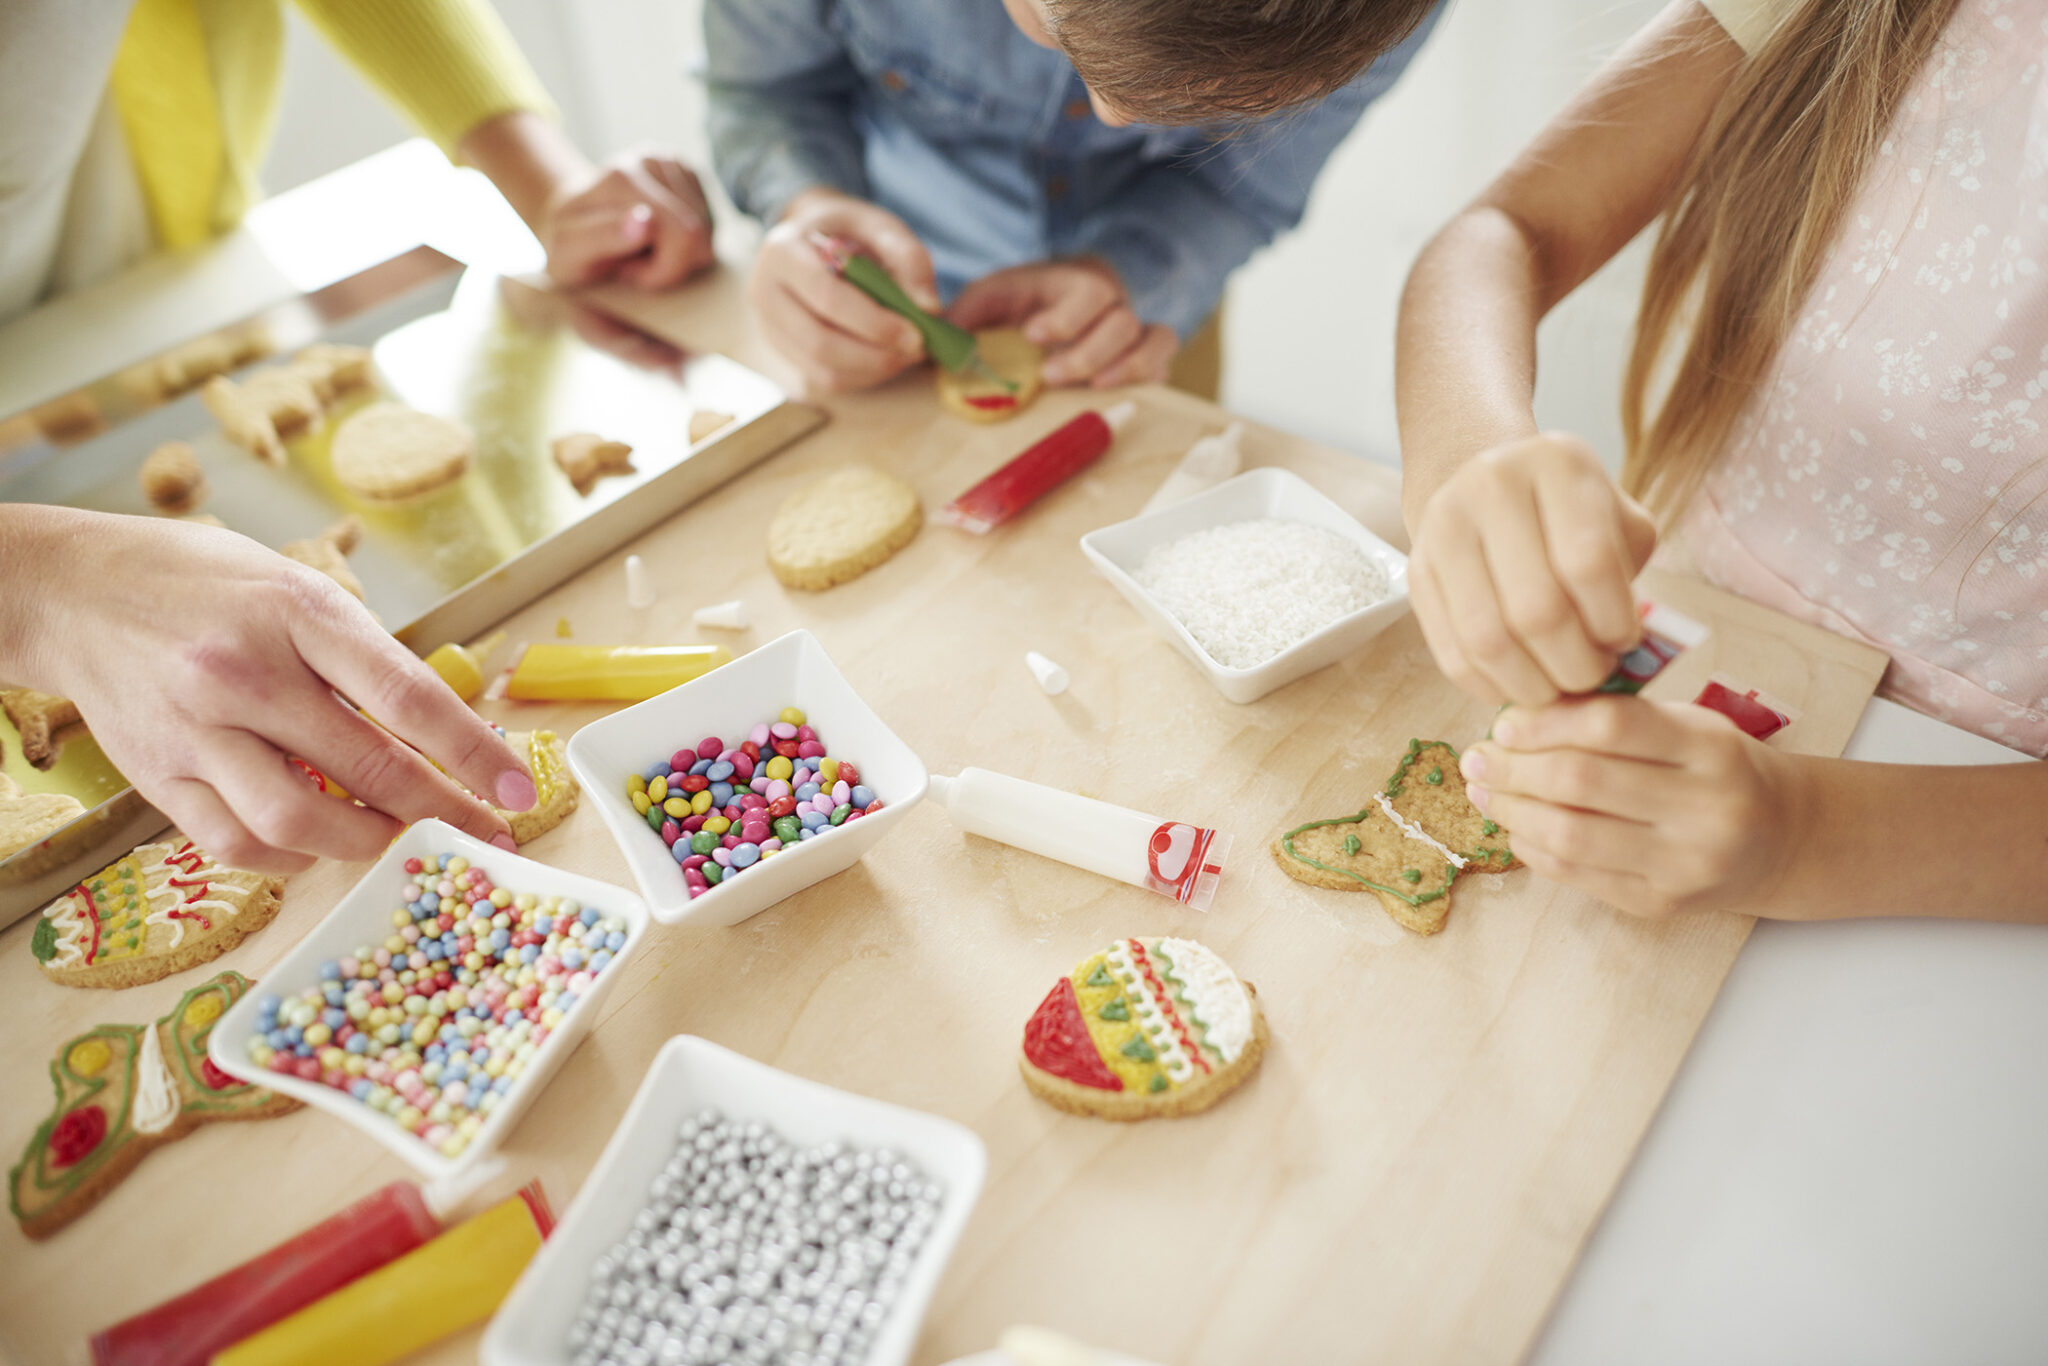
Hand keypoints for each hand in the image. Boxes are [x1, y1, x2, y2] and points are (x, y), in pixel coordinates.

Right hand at [3, 511, 533, 873]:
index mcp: (297, 613)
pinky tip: (323, 844)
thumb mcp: (296, 589)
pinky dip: (294, 857)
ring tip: (405, 840)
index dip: (472, 751)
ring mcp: (197, 730)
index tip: (518, 790)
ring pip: (301, 820)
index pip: (407, 695)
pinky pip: (239, 843)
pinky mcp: (158, 777)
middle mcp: (246, 673)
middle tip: (488, 838)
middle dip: (444, 813)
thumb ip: (363, 657)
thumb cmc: (207, 585)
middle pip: (368, 767)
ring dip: (370, 843)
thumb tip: (444, 734)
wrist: (75, 591)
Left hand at [541, 150, 715, 289]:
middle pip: (697, 233)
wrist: (572, 218)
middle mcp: (648, 160)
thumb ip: (603, 238)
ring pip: (708, 229)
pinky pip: (711, 220)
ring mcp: (670, 160)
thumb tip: (647, 219)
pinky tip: (659, 237)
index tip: (628, 273)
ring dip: (679, 253)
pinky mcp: (687, 169)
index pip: (678, 234)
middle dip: (672, 265)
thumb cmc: (571, 246)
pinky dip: (688, 241)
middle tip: (635, 266)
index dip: (661, 271)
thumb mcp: (569, 254)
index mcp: (619, 179)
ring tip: (642, 249)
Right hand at [750, 188, 937, 393]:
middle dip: (875, 354)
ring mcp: (768, 326)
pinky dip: (862, 376)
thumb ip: (908, 258)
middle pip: (820, 342)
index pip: (827, 298)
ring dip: (872, 370)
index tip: (917, 334)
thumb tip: (928, 308)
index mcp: (782, 251)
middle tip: (918, 350)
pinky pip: (823, 378)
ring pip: (821, 369)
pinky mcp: (782, 350)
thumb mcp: (879, 226)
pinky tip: (886, 360)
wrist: (810, 236)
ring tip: (906, 355)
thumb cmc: (848, 231)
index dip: (874, 323)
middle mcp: (763, 291)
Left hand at [948, 259, 1176, 387]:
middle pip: (1122, 321)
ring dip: (1126, 368)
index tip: (1032, 335)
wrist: (1066, 297)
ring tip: (1092, 389)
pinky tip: (1114, 393)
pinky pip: (1164, 361)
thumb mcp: (990, 298)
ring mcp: (1133, 328)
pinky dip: (1148, 377)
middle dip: (1088, 352)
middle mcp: (1110, 302)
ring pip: (1155, 339)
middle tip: (1051, 375)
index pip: (1085, 292)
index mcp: (1072, 283)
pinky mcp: (1147, 354)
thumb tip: (934, 344)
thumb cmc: (1024, 302)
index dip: (1065, 317)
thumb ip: (965, 316)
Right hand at [1407, 433, 1659, 705]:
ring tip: (1557, 687)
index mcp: (1557, 463)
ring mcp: (1443, 527)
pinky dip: (1489, 686)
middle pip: (1537, 609)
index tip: (1624, 644)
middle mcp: (1492, 485)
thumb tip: (1626, 657)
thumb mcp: (1616, 523)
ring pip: (1489, 640)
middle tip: (1592, 677)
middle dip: (1574, 664)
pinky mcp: (1416, 571)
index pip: (1589, 562)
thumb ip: (1630, 578)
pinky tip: (1517, 685)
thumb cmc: (1569, 516)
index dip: (1613, 620)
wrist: (1490, 487)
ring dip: (1531, 684)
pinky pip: (1451, 652)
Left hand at [1458, 696, 1807, 917]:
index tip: (1505, 723)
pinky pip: (1576, 874)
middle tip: (1477, 757)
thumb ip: (1616, 717)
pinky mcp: (1660, 903)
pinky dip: (1532, 847)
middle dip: (1514, 768)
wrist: (1780, 840)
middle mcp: (1705, 809)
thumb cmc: (1716, 768)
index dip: (1545, 723)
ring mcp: (1684, 863)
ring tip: (1483, 791)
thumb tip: (1516, 719)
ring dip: (1511, 811)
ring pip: (1570, 835)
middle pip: (1581, 782)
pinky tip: (1514, 826)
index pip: (1612, 727)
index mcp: (1712, 749)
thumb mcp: (1686, 726)